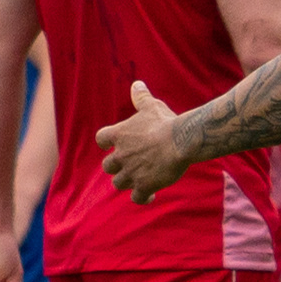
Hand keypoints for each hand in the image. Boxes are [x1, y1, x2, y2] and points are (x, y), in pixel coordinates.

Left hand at [93, 82, 192, 203]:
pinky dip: (142, 197)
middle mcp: (121, 155)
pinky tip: (151, 195)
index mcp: (119, 135)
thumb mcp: (152, 106)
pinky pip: (137, 197)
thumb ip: (141, 97)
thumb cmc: (165, 122)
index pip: (101, 139)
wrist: (180, 141)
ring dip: (128, 181)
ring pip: (119, 183)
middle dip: (117, 166)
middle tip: (131, 164)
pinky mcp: (143, 186)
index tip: (113, 143)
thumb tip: (136, 83)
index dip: (106, 142)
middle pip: (108, 166)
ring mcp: (130, 172)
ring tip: (141, 179)